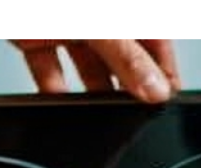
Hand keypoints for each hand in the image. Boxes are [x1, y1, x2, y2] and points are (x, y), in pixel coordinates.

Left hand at [10, 39, 180, 102]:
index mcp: (127, 16)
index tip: (163, 104)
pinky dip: (52, 90)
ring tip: (98, 118)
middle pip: (122, 62)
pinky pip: (48, 71)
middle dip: (125, 89)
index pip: (157, 45)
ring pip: (87, 69)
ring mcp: (69, 29)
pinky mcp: (36, 38)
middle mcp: (101, 23)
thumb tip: (156, 90)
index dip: (163, 74)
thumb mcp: (103, 26)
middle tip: (131, 116)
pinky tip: (58, 106)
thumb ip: (128, 58)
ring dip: (90, 94)